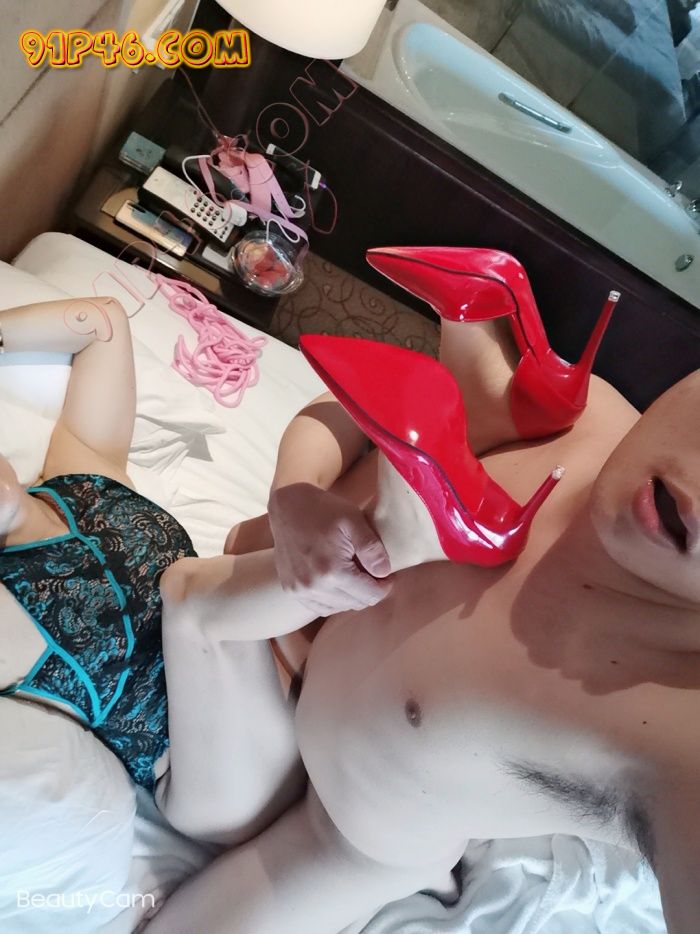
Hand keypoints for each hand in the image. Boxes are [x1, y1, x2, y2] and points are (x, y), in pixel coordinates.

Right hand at [267, 483, 392, 615]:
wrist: (287, 506)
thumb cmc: (323, 509)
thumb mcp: (353, 519)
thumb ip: (371, 547)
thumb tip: (384, 572)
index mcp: (332, 571)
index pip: (371, 595)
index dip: (384, 585)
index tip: (387, 573)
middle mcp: (313, 586)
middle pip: (356, 603)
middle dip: (369, 590)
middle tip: (372, 570)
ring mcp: (299, 590)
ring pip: (339, 607)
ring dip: (351, 595)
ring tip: (353, 573)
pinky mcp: (291, 590)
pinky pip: (320, 607)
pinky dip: (333, 599)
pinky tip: (337, 581)